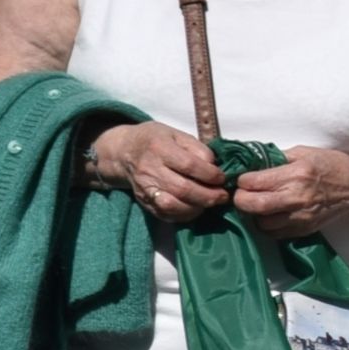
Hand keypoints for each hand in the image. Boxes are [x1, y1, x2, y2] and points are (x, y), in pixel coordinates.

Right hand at [96, 122, 229, 223]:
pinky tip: (195, 209)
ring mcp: (145, 188)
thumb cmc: (155, 140)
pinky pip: (165, 215)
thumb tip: (214, 166)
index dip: (210, 174)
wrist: (125, 152)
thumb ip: (196, 148)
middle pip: (183, 189)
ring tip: (210, 203)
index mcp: (160, 148)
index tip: (222, 178)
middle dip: (208, 196)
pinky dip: (184, 215)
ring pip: (173, 205)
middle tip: (223, 196)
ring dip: (197, 208)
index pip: (189, 165)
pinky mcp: (144, 202)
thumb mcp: (176, 134)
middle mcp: (150, 169)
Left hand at [232, 146, 348, 237]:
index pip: (255, 182)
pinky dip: (267, 225)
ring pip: (262, 223)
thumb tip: (254, 163)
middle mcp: (297, 198)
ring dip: (253, 215)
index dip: (242, 180)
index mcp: (296, 174)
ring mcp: (301, 217)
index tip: (242, 178)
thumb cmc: (333, 166)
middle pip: (254, 205)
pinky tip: (270, 215)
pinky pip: (275, 233)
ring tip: (256, 205)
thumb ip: (278, 158)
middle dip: (240, 200)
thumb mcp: (305, 152)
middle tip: (239, 195)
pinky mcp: (304, 230)